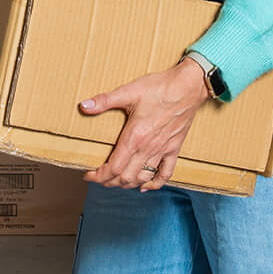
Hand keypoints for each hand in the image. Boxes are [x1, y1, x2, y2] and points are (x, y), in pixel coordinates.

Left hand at [80, 57, 212, 191]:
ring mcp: (162, 151)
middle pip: (126, 177)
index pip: (113, 168)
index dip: (98, 176)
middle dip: (109, 182)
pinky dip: (154, 184)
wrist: (188, 87)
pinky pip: (166, 174)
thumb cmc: (159, 88)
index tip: (89, 175)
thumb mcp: (129, 91)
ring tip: (116, 181)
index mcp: (134, 137)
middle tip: (98, 178)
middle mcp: (148, 148)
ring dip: (127, 184)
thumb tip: (84, 106)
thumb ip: (104, 100)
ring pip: (143, 178)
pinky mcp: (174, 149)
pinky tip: (145, 186)